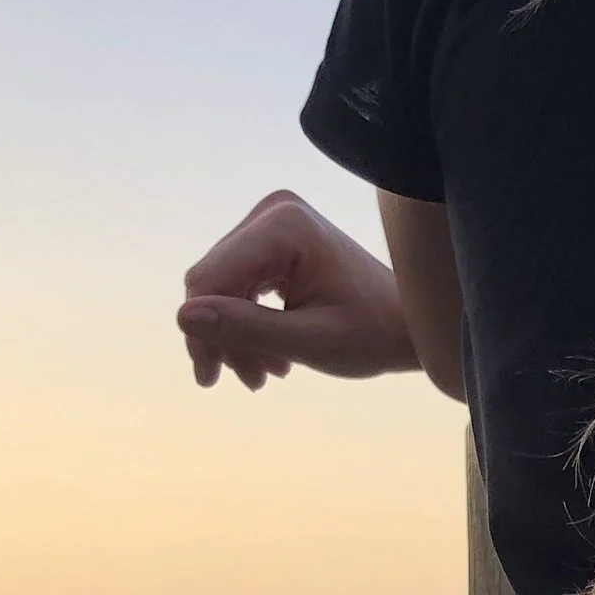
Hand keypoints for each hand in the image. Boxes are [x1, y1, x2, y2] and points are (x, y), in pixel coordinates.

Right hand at [176, 190, 420, 388]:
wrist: (412, 323)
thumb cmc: (374, 333)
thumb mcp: (310, 341)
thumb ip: (247, 329)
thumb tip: (182, 318)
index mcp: (284, 226)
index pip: (212, 278)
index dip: (201, 331)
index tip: (209, 377)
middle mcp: (274, 212)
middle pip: (214, 282)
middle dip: (223, 337)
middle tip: (250, 382)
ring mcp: (273, 223)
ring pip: (223, 288)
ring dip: (237, 337)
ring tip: (264, 377)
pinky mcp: (275, 240)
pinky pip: (240, 284)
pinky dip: (250, 324)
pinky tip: (270, 361)